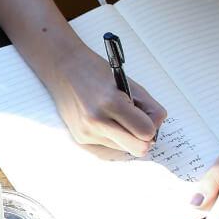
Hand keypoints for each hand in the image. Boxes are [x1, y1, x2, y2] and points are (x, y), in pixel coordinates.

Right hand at [39, 45, 167, 156]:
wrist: (63, 69)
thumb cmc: (98, 72)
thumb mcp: (129, 84)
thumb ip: (149, 108)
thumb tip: (155, 132)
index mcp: (111, 103)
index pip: (146, 132)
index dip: (152, 125)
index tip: (147, 116)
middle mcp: (96, 121)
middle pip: (139, 149)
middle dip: (143, 138)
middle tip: (138, 123)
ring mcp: (86, 133)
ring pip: (124, 149)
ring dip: (125, 136)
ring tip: (114, 117)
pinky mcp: (80, 139)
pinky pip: (109, 148)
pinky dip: (112, 137)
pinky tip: (103, 121)